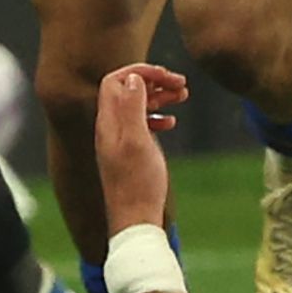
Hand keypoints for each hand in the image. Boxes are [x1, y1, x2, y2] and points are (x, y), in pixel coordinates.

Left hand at [94, 62, 188, 233]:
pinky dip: (158, 117)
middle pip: (127, 90)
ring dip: (159, 96)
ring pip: (137, 106)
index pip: (115, 80)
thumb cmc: (137, 183)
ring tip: (183, 95)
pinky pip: (142, 124)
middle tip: (181, 83)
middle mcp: (110, 128)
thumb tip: (132, 76)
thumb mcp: (137, 141)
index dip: (140, 72)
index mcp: (108, 122)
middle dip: (153, 81)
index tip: (166, 76)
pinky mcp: (131, 153)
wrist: (135, 220)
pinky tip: (172, 122)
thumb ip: (132, 107)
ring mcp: (120, 140)